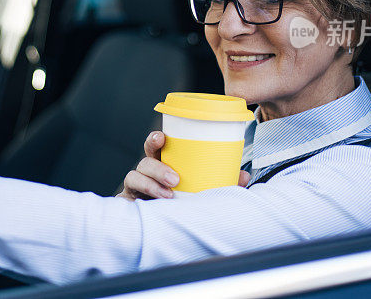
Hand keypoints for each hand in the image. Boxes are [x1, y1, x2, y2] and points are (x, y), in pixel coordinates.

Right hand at [116, 131, 251, 200]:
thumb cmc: (183, 205)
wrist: (169, 233)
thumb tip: (243, 175)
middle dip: (157, 166)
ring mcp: (136, 190)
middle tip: (175, 178)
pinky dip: (137, 201)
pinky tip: (148, 205)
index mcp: (163, 165)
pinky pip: (127, 199)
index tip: (163, 137)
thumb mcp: (204, 192)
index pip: (155, 148)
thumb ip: (222, 183)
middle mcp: (147, 175)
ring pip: (135, 177)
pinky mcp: (130, 205)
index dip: (156, 139)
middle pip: (144, 161)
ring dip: (151, 184)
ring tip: (168, 195)